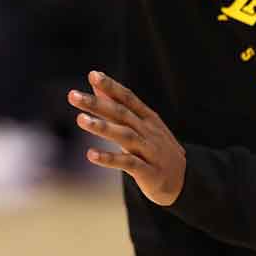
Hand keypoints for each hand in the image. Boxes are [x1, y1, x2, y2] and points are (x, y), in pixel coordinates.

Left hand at [70, 71, 184, 204]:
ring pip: (125, 136)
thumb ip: (117, 105)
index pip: (128, 98)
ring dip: (102, 127)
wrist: (183, 180)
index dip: (111, 86)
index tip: (93, 74)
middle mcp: (148, 132)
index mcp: (147, 118)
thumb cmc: (154, 148)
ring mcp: (150, 151)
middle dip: (96, 104)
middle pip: (121, 114)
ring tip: (80, 119)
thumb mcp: (140, 125)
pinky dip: (109, 159)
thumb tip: (96, 84)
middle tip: (72, 95)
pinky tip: (91, 154)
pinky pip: (128, 163)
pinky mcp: (148, 172)